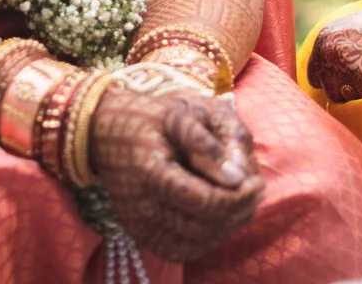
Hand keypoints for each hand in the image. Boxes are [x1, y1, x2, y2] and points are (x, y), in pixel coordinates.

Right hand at [90, 86, 264, 261]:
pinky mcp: (140, 234)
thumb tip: (238, 177)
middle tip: (256, 188)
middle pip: (205, 226)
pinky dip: (207, 237)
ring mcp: (139, 224)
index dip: (239, 196)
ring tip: (241, 200)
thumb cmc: (149, 116)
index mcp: (150, 172)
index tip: (257, 180)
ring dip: (227, 226)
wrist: (105, 130)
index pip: (206, 202)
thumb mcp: (181, 112)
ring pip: (197, 243)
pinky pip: (181, 250)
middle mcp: (141, 206)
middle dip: (239, 210)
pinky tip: (219, 215)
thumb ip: (209, 143)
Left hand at [308, 1, 361, 102]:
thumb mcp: (350, 28)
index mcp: (323, 40)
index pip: (314, 73)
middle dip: (340, 87)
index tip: (339, 81)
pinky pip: (361, 98)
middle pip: (326, 87)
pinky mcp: (359, 84)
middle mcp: (328, 55)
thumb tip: (333, 66)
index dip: (327, 78)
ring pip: (340, 96)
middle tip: (360, 80)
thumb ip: (336, 46)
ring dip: (354, 92)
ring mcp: (342, 70)